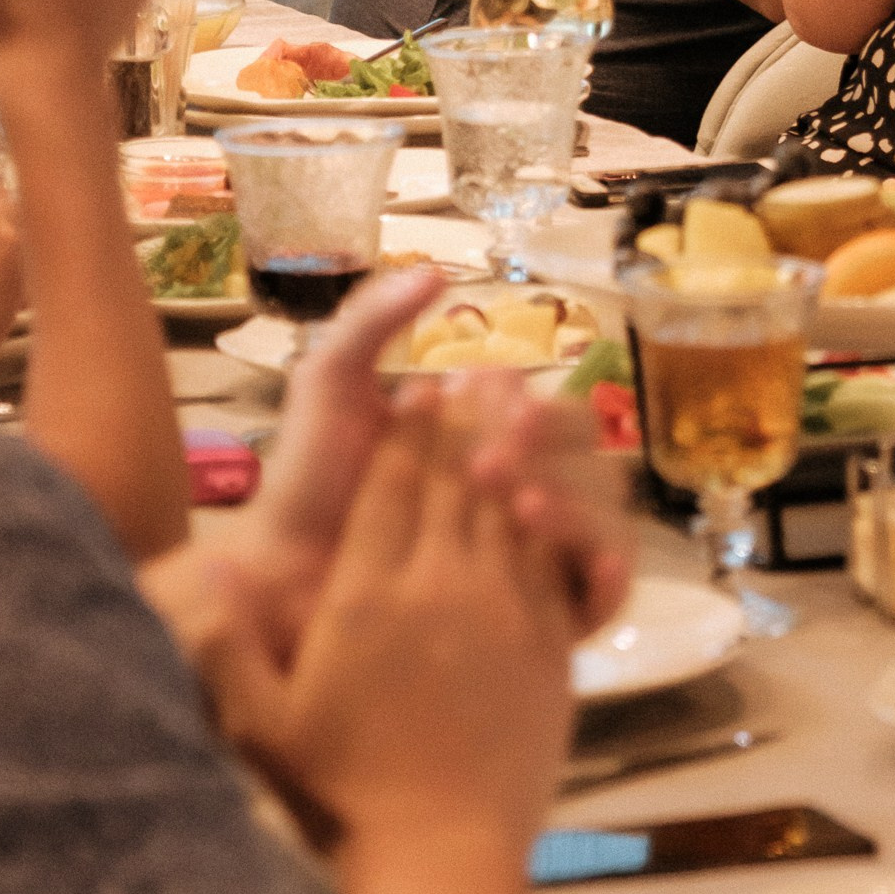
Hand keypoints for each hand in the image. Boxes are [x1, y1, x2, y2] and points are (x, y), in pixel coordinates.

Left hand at [171, 268, 630, 675]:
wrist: (282, 578)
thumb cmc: (310, 479)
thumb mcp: (330, 383)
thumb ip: (372, 320)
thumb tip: (436, 272)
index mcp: (491, 436)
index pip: (552, 410)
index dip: (533, 404)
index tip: (487, 400)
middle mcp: (525, 489)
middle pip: (590, 458)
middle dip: (552, 449)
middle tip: (490, 463)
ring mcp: (535, 555)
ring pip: (605, 519)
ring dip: (580, 507)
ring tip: (522, 512)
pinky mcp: (536, 621)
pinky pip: (599, 597)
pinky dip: (612, 576)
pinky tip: (589, 566)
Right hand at [202, 388, 582, 853]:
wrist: (439, 857)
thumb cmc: (339, 793)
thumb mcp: (261, 724)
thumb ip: (225, 644)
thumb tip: (206, 569)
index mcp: (366, 596)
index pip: (390, 487)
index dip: (405, 433)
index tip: (416, 391)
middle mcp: (438, 585)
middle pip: (452, 481)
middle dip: (460, 425)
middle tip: (469, 379)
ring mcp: (501, 610)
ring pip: (504, 506)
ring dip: (506, 453)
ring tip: (510, 408)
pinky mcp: (547, 642)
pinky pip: (547, 556)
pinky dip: (543, 514)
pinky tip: (539, 494)